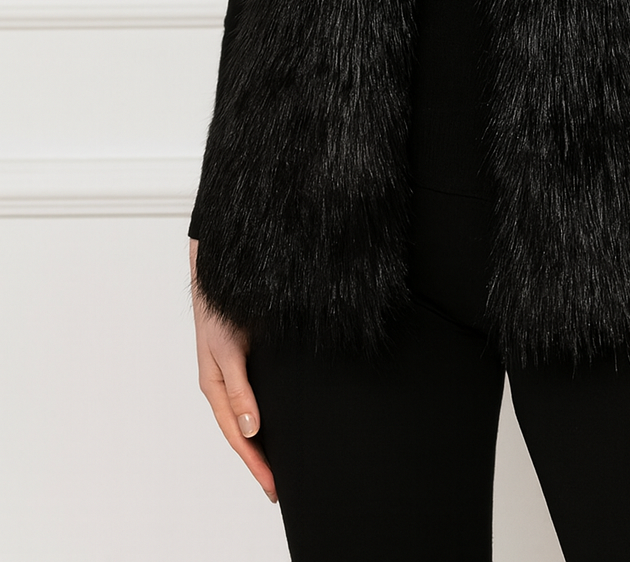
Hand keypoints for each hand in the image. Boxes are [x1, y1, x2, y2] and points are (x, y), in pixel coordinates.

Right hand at [189, 238, 277, 502]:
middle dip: (259, 462)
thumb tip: (250, 429)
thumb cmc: (218, 312)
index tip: (273, 487)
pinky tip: (279, 423)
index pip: (238, 437)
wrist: (220, 275)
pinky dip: (266, 418)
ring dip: (263, 442)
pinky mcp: (248, 362)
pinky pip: (256, 398)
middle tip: (279, 487)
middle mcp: (225, 387)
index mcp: (215, 389)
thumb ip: (238, 389)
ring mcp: (236, 375)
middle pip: (243, 434)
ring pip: (249, 418)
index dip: (255, 464)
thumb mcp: (227, 351)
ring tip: (280, 464)